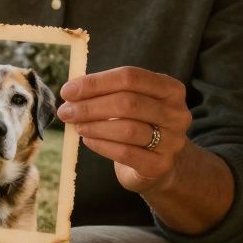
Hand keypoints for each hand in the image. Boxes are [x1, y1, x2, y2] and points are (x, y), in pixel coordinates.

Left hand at [56, 66, 192, 194]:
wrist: (158, 163)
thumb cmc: (138, 124)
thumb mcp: (129, 102)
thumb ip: (105, 92)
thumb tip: (71, 91)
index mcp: (170, 89)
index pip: (130, 77)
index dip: (96, 82)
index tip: (68, 90)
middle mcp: (177, 113)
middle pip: (129, 103)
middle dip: (91, 106)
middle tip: (66, 111)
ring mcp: (172, 140)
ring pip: (127, 129)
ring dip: (94, 126)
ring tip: (76, 126)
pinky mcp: (160, 164)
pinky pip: (125, 153)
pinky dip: (102, 145)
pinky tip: (88, 140)